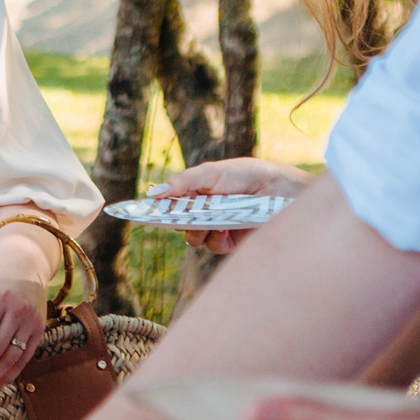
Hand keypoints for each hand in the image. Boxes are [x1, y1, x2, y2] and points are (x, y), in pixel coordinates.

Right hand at [154, 158, 316, 254]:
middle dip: (175, 221)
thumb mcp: (212, 172)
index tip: (140, 211)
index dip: (156, 208)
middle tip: (177, 217)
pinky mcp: (231, 242)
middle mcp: (204, 211)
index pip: (170, 203)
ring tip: (210, 220)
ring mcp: (216, 227)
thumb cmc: (247, 175)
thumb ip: (183, 181)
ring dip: (197, 230)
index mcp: (197, 192)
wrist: (279, 190)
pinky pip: (213, 246)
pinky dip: (215, 238)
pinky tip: (225, 228)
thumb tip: (153, 192)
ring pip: (192, 238)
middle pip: (178, 223)